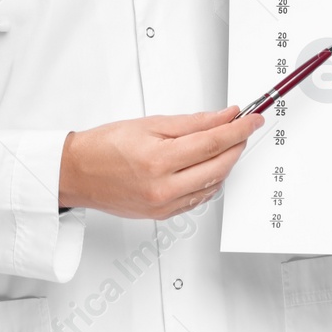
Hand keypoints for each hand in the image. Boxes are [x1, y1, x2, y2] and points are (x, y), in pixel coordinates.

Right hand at [58, 106, 264, 219]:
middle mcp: (163, 188)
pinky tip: (210, 167)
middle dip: (237, 145)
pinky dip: (211, 181)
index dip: (238, 129)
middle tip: (244, 128)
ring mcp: (164, 205)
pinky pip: (199, 199)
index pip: (212, 142)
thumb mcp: (149, 124)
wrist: (78, 173)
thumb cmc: (105, 146)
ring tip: (226, 143)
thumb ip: (192, 122)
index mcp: (159, 160)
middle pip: (219, 166)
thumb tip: (224, 117)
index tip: (253, 119)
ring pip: (213, 185)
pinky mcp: (163, 215)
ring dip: (226, 163)